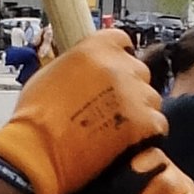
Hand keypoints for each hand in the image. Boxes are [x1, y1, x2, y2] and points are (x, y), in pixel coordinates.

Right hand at [0, 27, 164, 193]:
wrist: (37, 152)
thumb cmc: (35, 118)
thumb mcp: (51, 72)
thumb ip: (78, 64)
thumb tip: (89, 70)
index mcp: (95, 47)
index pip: (123, 41)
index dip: (119, 58)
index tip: (115, 71)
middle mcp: (118, 65)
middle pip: (139, 71)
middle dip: (128, 87)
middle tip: (112, 108)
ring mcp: (134, 94)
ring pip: (151, 98)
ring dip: (139, 111)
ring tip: (116, 129)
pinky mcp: (144, 123)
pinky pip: (158, 124)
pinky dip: (147, 134)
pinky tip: (127, 142)